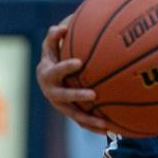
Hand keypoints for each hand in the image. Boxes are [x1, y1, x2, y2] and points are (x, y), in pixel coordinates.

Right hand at [37, 16, 109, 133]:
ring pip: (74, 114)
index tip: (79, 62)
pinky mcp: (69, 113)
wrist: (47, 79)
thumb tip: (62, 27)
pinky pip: (82, 122)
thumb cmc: (52, 58)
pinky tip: (111, 130)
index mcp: (47, 74)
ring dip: (89, 119)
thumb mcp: (50, 46)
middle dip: (77, 95)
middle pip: (64, 96)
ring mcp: (60, 105)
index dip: (66, 67)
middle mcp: (52, 92)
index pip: (56, 70)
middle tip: (94, 94)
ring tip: (106, 123)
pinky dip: (94, 127)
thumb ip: (54, 36)